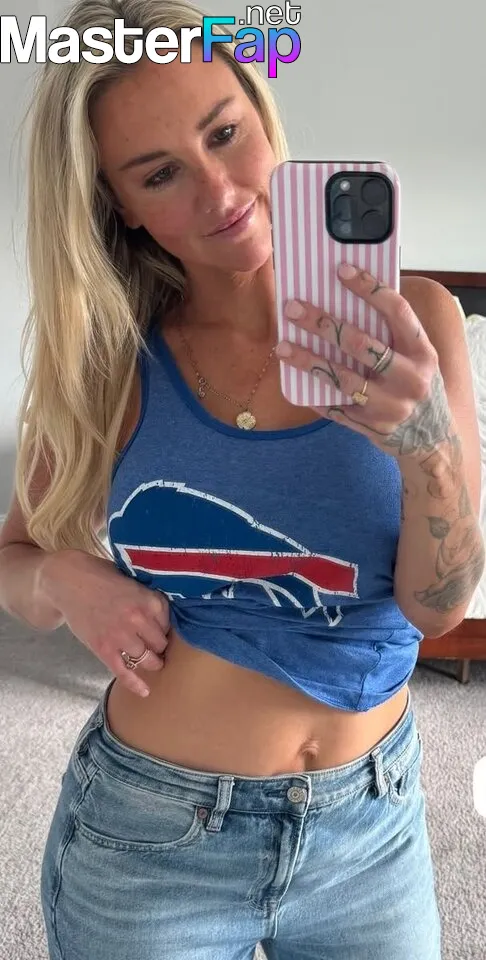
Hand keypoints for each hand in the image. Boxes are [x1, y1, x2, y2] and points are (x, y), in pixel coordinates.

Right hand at [39, 549, 169, 697]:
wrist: (69, 581)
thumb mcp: (133, 582)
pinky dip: (135, 684)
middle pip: (161, 644)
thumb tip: (166, 619)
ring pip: (146, 659)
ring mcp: (120, 635)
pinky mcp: (103, 648)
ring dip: (151, 664)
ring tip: (152, 663)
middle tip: (159, 649)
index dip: (167, 629)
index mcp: (149, 600)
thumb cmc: (102, 578)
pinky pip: (123, 671)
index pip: (170, 625)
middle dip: (161, 648)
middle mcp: (138, 619)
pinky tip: (145, 691)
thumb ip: (149, 600)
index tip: (164, 632)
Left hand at [275, 264, 452, 460]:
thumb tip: (347, 296)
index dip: (369, 289)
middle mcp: (409, 378)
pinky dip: (313, 394)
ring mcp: (390, 406)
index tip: (341, 270)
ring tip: (283, 346)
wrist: (430, 437)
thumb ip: (393, 332)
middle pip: (361, 344)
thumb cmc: (417, 383)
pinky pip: (336, 408)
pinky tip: (293, 379)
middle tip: (293, 309)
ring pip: (343, 379)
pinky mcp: (371, 427)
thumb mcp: (418, 356)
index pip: (397, 312)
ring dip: (309, 361)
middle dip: (323, 324)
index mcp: (422, 352)